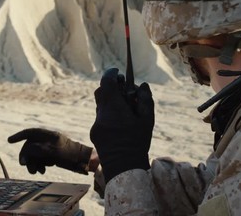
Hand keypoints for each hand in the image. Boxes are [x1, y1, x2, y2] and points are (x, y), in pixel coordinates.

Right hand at [7, 128, 92, 174]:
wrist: (82, 161)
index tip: (9, 141)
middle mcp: (47, 140)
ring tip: (36, 171)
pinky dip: (39, 165)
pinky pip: (41, 160)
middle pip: (30, 146)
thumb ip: (36, 149)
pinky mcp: (53, 156)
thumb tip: (25, 151)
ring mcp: (50, 148)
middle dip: (27, 156)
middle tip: (25, 166)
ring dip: (33, 163)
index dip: (19, 136)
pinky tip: (43, 171)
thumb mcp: (52, 151)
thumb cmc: (69, 153)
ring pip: (35, 155)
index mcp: (48, 135)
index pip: (30, 133)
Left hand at [90, 68, 153, 182]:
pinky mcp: (94, 132)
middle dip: (111, 87)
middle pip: (100, 92)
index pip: (107, 82)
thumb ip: (145, 100)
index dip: (112, 74)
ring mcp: (96, 124)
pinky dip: (109, 114)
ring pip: (100, 104)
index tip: (118, 72)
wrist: (124, 168)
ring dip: (110, 101)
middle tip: (124, 89)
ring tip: (125, 108)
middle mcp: (102, 114)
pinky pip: (100, 116)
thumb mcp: (147, 120)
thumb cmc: (138, 143)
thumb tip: (142, 85)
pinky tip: (120, 123)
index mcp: (114, 109)